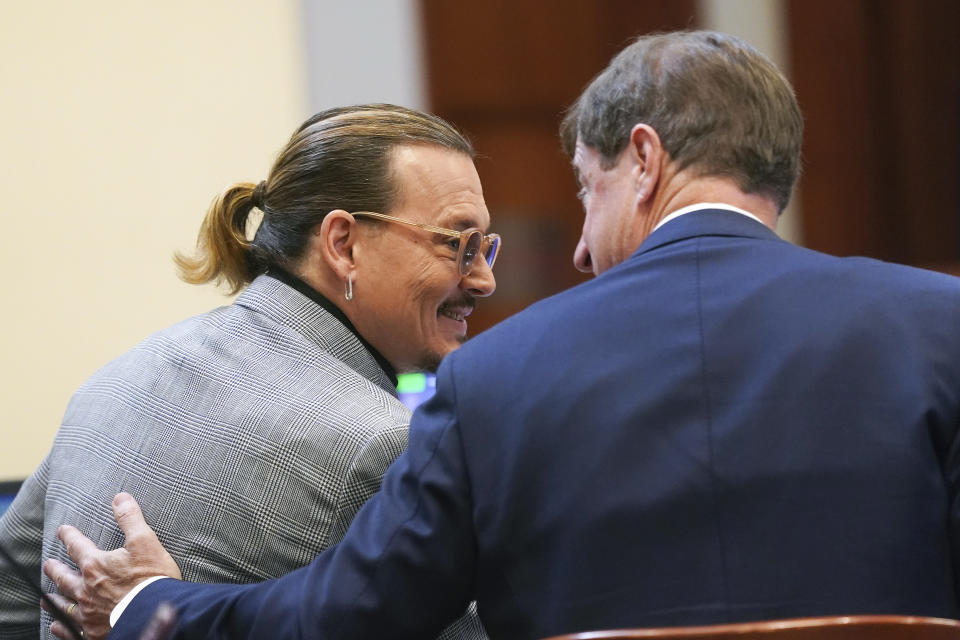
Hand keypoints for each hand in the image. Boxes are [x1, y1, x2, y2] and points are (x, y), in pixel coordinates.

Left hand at [43, 492, 181, 639]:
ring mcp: (87, 612)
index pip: (77, 546)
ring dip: (54, 597)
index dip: (69, 536)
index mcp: (96, 565)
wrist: (153, 614)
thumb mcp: (145, 541)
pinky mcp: (91, 631)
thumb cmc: (152, 578)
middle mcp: (85, 589)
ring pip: (63, 603)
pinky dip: (61, 625)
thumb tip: (120, 497)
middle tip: (48, 564)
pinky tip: (56, 624)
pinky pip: (69, 629)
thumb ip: (130, 518)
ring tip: (46, 595)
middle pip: (64, 576)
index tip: (63, 530)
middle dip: (55, 568)